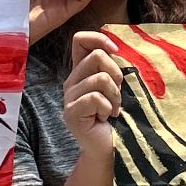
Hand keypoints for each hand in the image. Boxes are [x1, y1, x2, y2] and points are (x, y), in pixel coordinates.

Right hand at [63, 31, 123, 158]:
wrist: (107, 147)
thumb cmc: (113, 117)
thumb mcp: (114, 87)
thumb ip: (109, 68)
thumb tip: (114, 49)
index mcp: (80, 72)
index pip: (79, 40)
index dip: (98, 39)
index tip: (115, 51)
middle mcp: (71, 82)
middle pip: (97, 57)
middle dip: (116, 75)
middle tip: (116, 95)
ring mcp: (69, 97)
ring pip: (100, 78)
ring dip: (115, 96)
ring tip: (112, 110)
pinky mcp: (71, 112)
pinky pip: (96, 98)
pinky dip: (108, 108)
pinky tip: (105, 118)